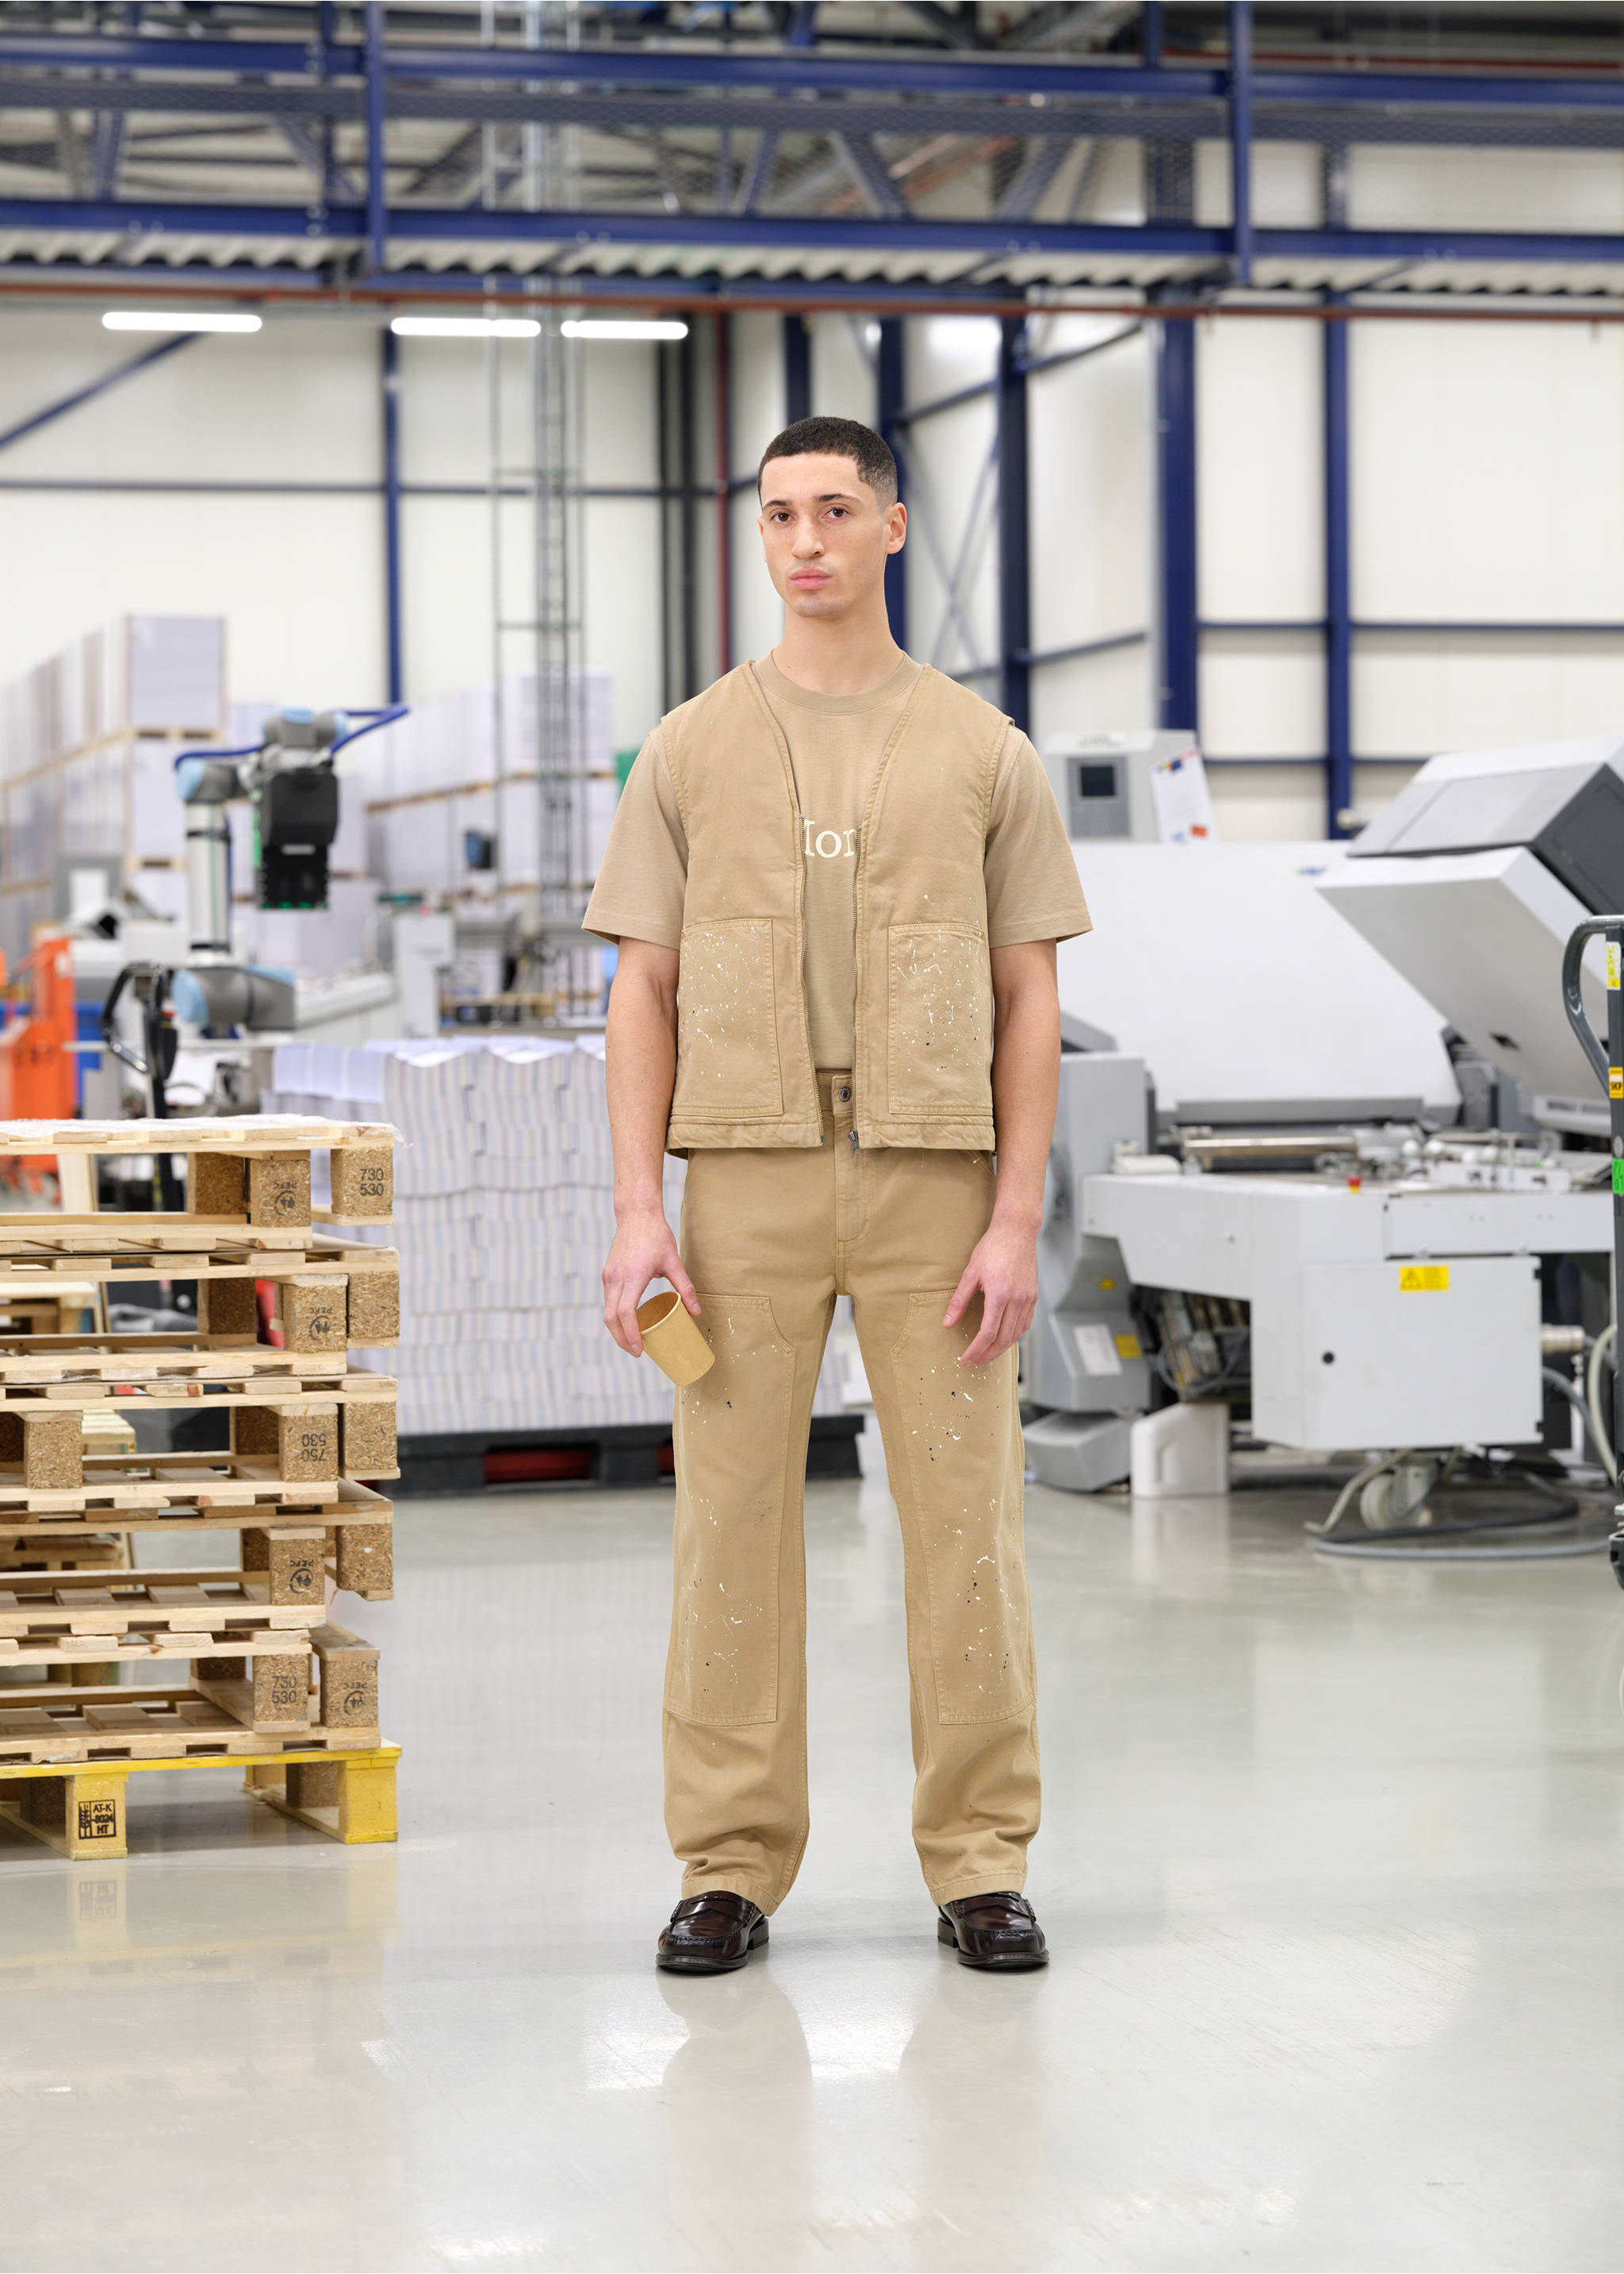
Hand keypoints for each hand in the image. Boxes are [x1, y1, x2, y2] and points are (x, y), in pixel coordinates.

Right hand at [602, 1203, 699, 1356]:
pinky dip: (615, 1316)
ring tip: (632, 1340)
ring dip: (617, 1330)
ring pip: (606, 1311)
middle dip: (621, 1339)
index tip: (639, 1349)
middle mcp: (616, 1278)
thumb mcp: (674, 1262)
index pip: (625, 1313)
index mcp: (633, 1276)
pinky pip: (608, 1301)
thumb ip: (685, 1288)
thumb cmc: (656, 1236)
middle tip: (636, 1352)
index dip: (630, 1335)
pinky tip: (628, 1321)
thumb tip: (695, 1312)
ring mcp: (609, 1276)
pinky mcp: (607, 1274)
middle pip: (611, 1319)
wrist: (636, 1214)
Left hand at [944, 1215, 1037, 1367]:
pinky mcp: (1033, 1297)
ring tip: (986, 1355)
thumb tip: (947, 1323)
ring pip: (1016, 1335)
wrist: (1016, 1231)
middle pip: (1003, 1339)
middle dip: (987, 1355)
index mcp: (999, 1295)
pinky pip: (1025, 1325)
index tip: (965, 1359)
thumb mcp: (970, 1273)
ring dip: (1001, 1349)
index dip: (975, 1350)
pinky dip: (1014, 1337)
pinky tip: (1003, 1340)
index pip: (987, 1333)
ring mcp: (1028, 1299)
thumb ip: (959, 1301)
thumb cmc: (992, 1248)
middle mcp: (1017, 1300)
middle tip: (974, 1362)